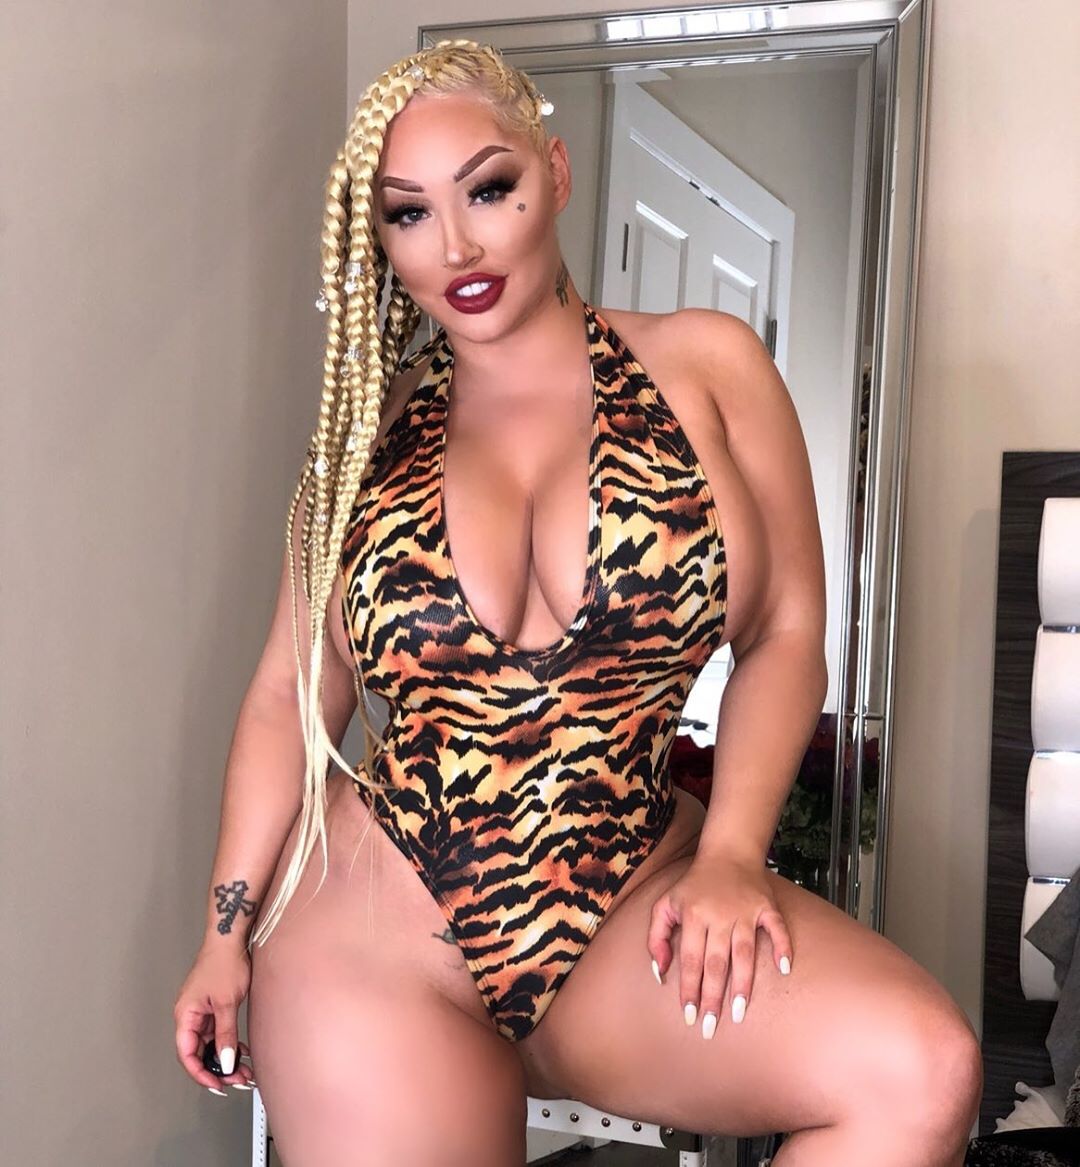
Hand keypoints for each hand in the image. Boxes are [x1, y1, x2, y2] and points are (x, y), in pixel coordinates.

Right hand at [174, 944, 255, 1093]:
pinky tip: (243, 1051)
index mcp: (185, 1015)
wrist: (230, 937)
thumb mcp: (226, 1002)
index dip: (200, 1073)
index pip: (187, 1054)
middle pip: (199, 1052)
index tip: (217, 1084)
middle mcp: (189, 1015)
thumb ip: (225, 1034)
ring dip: (225, 1057)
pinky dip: (229, 1042)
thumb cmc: (223, 962)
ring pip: (210, 1043)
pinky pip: (218, 1032)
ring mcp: (201, 1011)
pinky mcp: (213, 1006)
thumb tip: (224, 1061)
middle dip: (217, 1068)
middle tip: (237, 1079)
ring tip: (243, 1069)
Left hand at [647, 850, 792, 1038]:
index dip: (690, 990)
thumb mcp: (665, 904)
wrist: (726, 852)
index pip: (691, 960)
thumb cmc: (693, 886)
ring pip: (744, 953)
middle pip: (716, 963)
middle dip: (712, 997)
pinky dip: (782, 946)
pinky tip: (784, 969)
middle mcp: (718, 915)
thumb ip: (656, 938)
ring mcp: (745, 911)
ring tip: (740, 1012)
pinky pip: (776, 928)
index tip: (690, 1017)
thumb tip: (660, 974)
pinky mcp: (766, 906)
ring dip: (743, 984)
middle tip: (711, 1027)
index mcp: (692, 915)